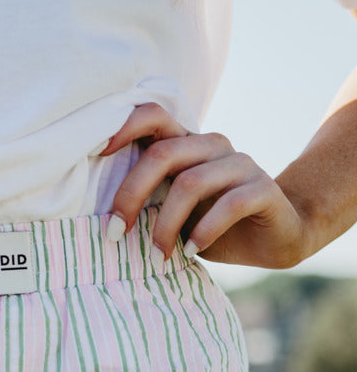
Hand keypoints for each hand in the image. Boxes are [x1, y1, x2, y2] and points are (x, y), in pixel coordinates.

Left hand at [101, 103, 314, 268]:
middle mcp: (213, 146)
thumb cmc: (214, 225)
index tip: (96, 155)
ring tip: (158, 256)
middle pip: (163, 154)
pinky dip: (204, 232)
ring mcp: (241, 164)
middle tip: (115, 233)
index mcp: (188, 145)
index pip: (153, 116)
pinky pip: (229, 205)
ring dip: (166, 225)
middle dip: (131, 195)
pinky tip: (191, 251)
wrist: (275, 238)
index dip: (123, 127)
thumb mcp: (175, 211)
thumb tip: (101, 214)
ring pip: (191, 183)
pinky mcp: (263, 188)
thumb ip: (150, 199)